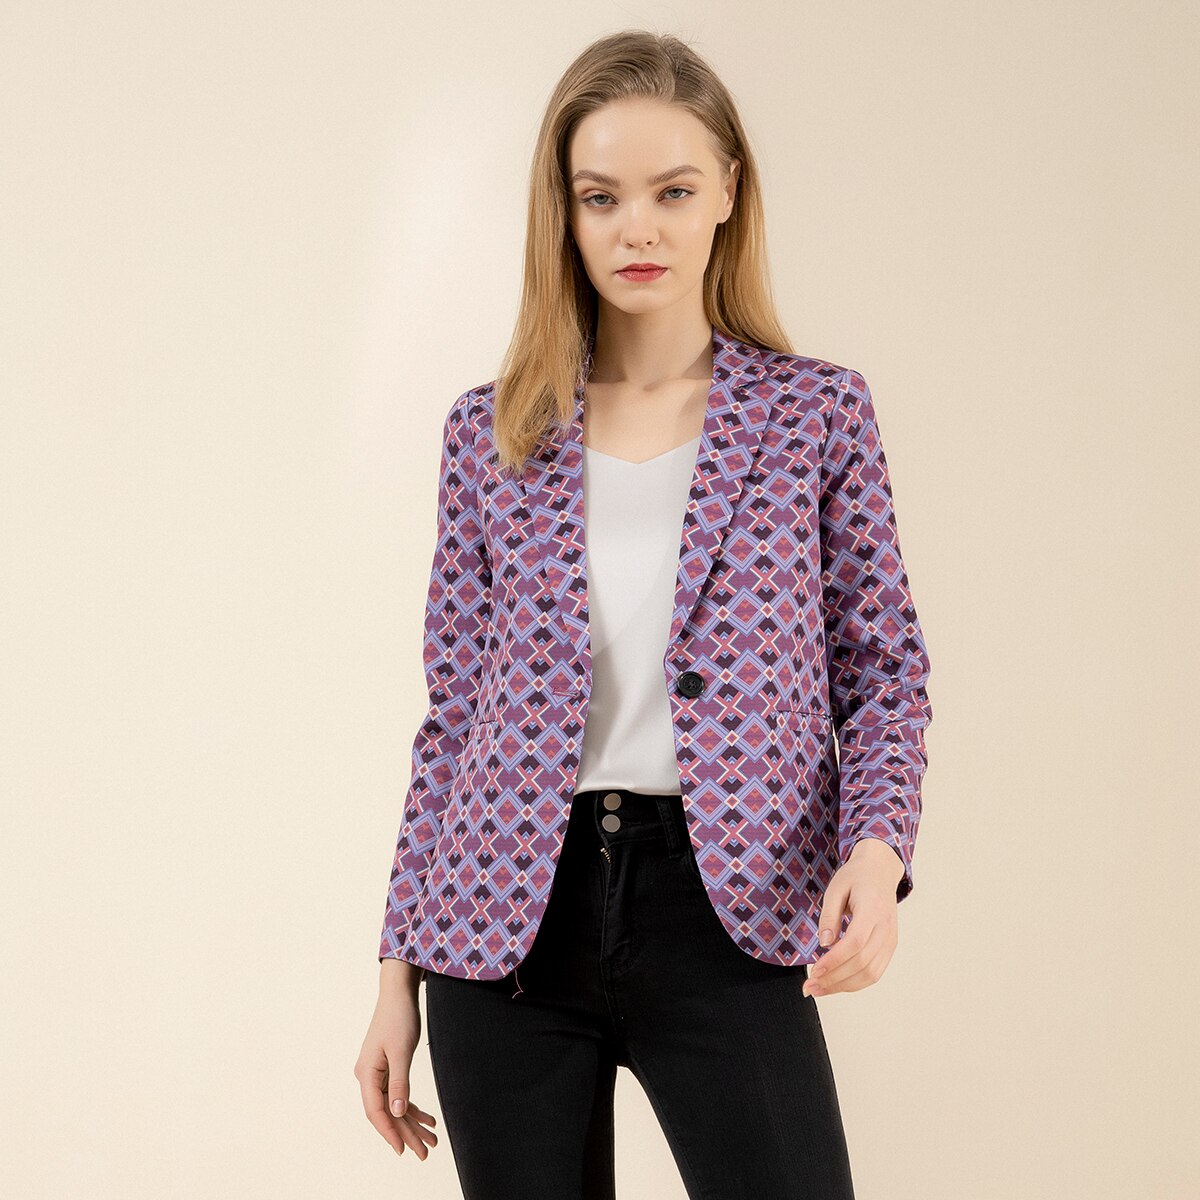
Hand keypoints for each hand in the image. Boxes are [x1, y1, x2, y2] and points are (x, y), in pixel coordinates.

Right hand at [354, 978, 438, 1160]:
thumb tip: (395, 1113)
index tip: (404, 1150)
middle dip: (406, 1133)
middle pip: (386, 1112)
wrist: (398, 993)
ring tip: (432, 1140)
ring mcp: (377, 1073)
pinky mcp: (387, 1068)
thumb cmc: (398, 1017)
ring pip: (394, 1106)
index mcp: (366, 1073)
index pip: (376, 1111)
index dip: (390, 1132)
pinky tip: (428, 1119)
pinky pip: (398, 1094)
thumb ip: (398, 1083)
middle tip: (425, 1152)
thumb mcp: (401, 1051)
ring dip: (412, 1123)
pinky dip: (413, 1107)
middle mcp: (368, 1076)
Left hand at [802, 838, 903, 997]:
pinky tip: (836, 984)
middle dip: (834, 979)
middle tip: (809, 987)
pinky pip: (875, 972)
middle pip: (862, 963)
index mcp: (872, 910)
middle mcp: (886, 928)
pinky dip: (855, 983)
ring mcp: (890, 940)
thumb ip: (828, 915)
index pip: (855, 943)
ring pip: (870, 974)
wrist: (880, 872)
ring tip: (819, 990)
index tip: (814, 971)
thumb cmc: (856, 877)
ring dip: (843, 987)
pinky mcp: (890, 947)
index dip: (835, 960)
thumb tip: (824, 943)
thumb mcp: (835, 888)